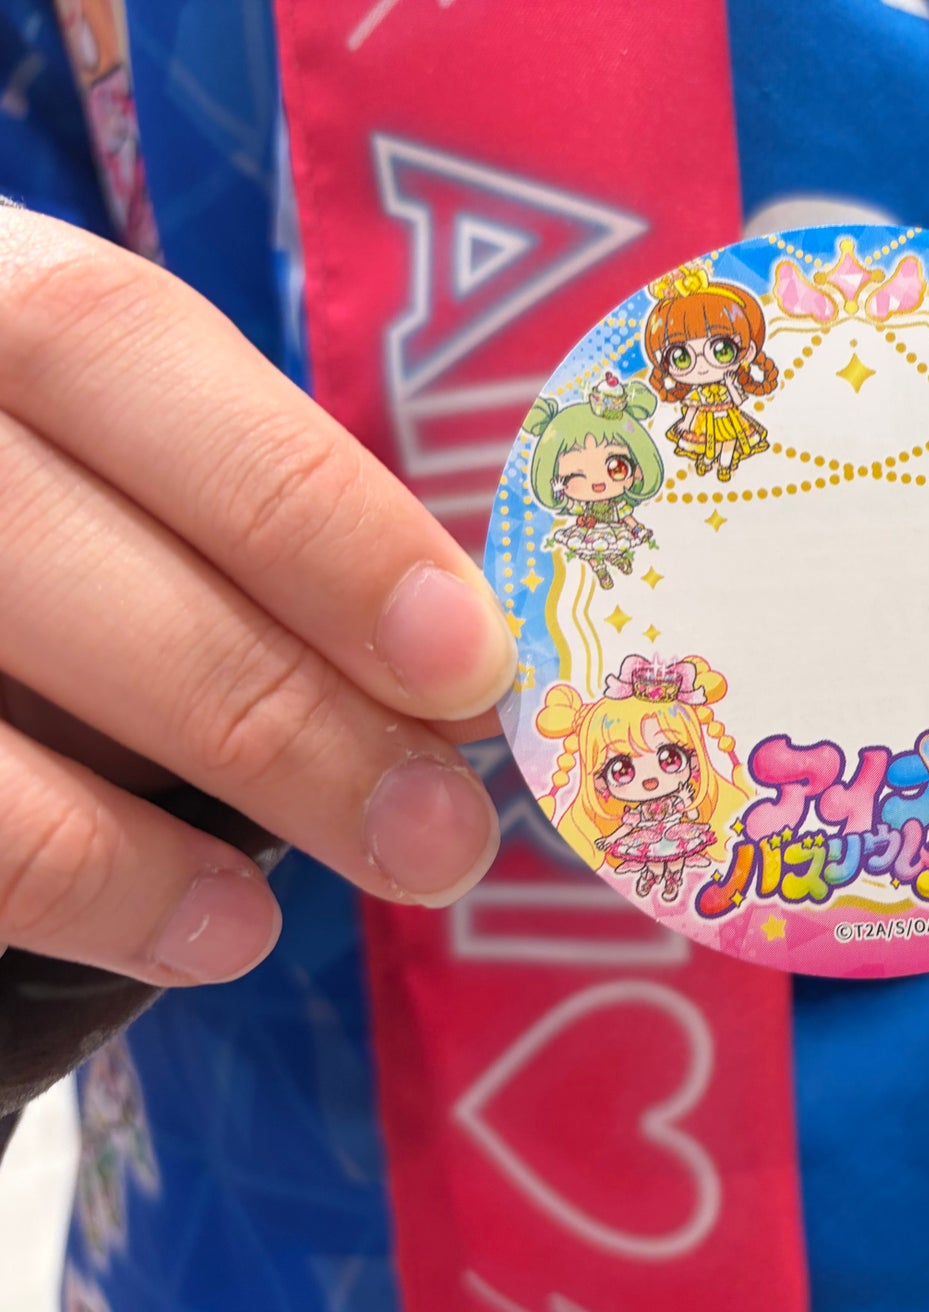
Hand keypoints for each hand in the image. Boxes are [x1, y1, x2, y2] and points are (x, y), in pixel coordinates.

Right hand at [0, 211, 514, 987]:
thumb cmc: (50, 504)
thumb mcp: (109, 456)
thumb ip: (227, 517)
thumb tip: (442, 669)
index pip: (120, 351)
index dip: (309, 510)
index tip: (469, 657)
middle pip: (55, 538)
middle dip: (281, 699)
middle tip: (444, 831)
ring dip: (174, 819)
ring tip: (351, 889)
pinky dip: (67, 880)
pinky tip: (209, 935)